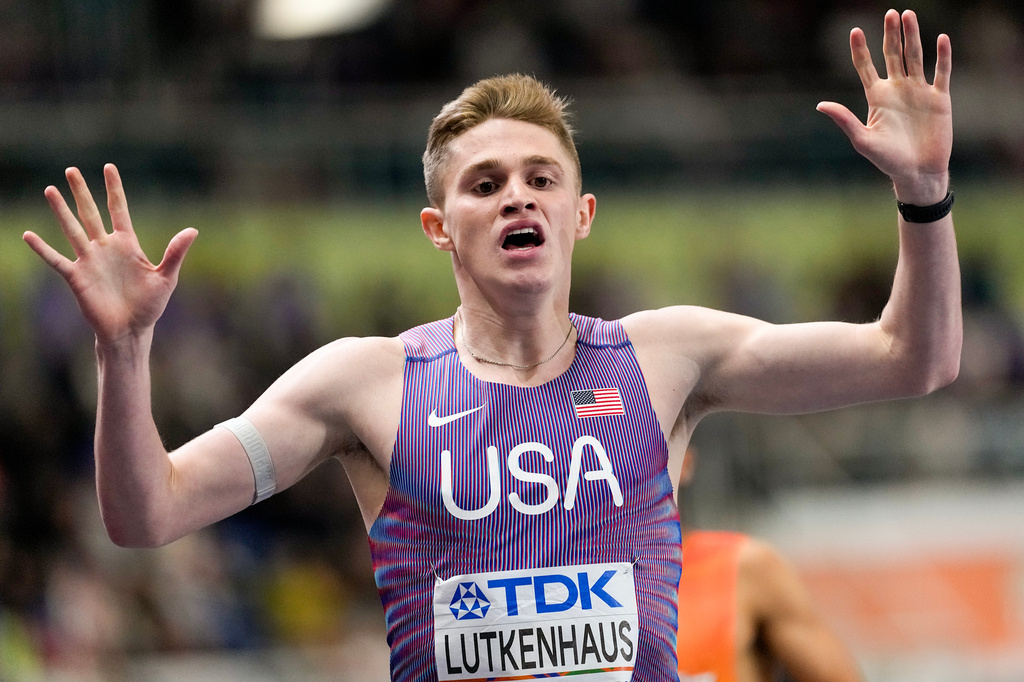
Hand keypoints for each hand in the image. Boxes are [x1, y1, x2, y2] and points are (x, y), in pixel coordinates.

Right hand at [22, 164, 197, 345]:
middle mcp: (105, 247)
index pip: (118, 209)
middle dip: (82, 192)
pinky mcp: (77, 277)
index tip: (109, 167)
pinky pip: (56, 260)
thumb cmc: (150, 305)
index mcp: (127, 244)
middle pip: (90, 213)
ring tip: (51, 190)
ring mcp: (89, 260)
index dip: (114, 189)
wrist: (131, 330)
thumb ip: (176, 253)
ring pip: (72, 229)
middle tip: (71, 169)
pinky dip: (43, 249)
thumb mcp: (166, 277)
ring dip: (61, 211)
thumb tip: (193, 230)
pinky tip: (28, 235)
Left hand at [817, 9, 951, 204]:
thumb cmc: (887, 160)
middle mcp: (897, 89)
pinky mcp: (939, 98)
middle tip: (890, 13)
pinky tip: (941, 39)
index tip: (855, 30)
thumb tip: (820, 105)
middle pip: (893, 54)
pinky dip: (942, 56)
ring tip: (909, 15)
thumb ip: (844, 119)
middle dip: (891, 34)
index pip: (866, 66)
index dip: (861, 49)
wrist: (917, 172)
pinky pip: (941, 72)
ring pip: (915, 57)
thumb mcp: (862, 140)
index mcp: (877, 97)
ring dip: (912, 37)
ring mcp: (918, 92)